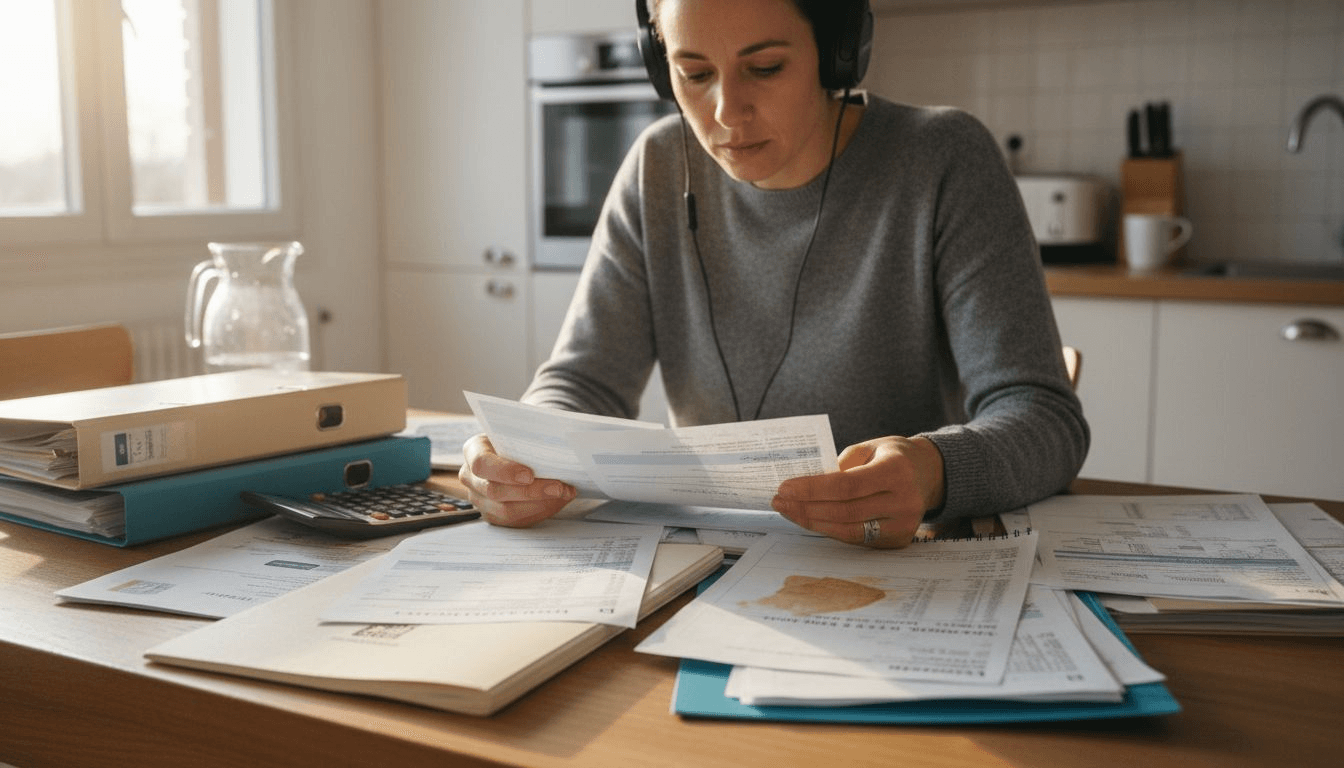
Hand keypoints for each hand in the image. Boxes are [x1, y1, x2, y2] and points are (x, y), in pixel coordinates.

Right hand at [458, 433, 576, 526]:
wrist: (511, 454)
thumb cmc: (516, 440)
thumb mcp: (517, 433)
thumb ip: (528, 440)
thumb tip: (556, 450)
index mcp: (473, 450)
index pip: (482, 464)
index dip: (505, 471)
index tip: (529, 475)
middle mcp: (470, 477)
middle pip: (495, 491)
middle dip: (531, 491)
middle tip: (559, 487)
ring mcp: (478, 499)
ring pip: (506, 511)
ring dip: (539, 504)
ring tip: (563, 494)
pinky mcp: (492, 515)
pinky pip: (514, 521)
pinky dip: (539, 512)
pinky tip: (556, 502)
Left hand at [770, 436, 945, 548]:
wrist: (929, 474)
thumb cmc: (893, 457)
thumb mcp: (869, 447)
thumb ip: (840, 464)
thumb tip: (805, 484)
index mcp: (897, 471)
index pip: (846, 485)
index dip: (812, 489)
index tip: (785, 488)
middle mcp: (904, 501)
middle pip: (844, 512)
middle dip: (806, 508)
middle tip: (780, 501)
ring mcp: (904, 525)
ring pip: (848, 531)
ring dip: (813, 522)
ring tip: (790, 511)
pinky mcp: (899, 540)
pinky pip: (857, 539)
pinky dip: (831, 530)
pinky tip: (812, 519)